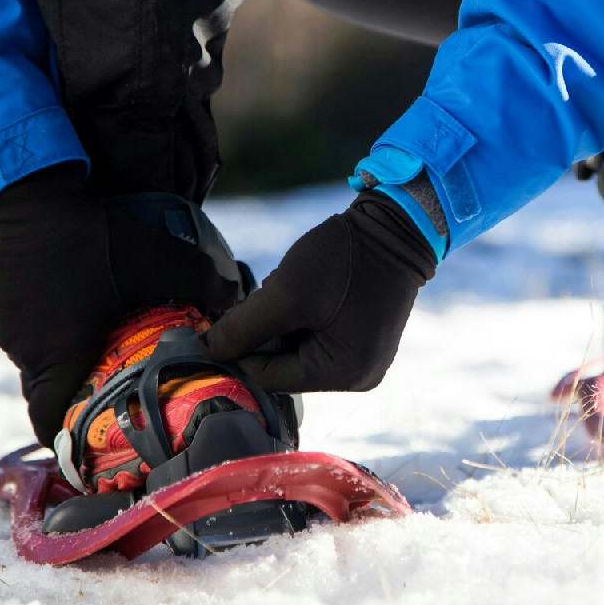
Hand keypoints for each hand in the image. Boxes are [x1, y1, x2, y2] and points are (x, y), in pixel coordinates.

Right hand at [0, 164, 244, 445]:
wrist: (23, 188)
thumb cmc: (90, 237)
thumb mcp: (157, 258)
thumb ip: (203, 282)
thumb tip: (238, 297)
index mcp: (56, 356)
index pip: (48, 421)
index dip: (68, 436)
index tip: (91, 438)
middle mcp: (22, 349)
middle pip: (46, 388)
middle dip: (78, 390)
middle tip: (110, 383)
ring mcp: (2, 323)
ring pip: (35, 354)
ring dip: (63, 350)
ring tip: (97, 335)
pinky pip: (23, 323)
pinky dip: (47, 321)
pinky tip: (73, 298)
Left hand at [201, 191, 435, 391]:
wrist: (398, 227)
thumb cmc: (346, 258)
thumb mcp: (287, 292)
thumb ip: (242, 327)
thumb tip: (205, 352)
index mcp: (343, 375)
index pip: (268, 377)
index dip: (240, 350)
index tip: (227, 317)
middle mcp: (358, 378)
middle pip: (284, 368)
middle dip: (267, 334)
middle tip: (274, 293)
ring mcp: (364, 360)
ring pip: (298, 352)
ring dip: (284, 324)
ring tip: (296, 288)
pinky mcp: (365, 341)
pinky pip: (319, 340)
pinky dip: (303, 319)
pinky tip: (310, 292)